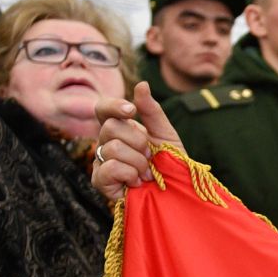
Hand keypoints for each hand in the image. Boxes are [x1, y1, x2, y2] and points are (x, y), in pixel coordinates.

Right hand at [91, 83, 184, 200]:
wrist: (177, 192)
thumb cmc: (170, 163)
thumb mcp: (165, 134)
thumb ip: (151, 111)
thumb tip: (141, 84)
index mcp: (119, 128)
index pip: (103, 109)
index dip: (113, 106)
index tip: (131, 110)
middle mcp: (105, 142)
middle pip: (111, 127)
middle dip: (138, 143)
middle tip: (150, 157)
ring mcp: (100, 162)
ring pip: (112, 148)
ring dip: (138, 163)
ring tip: (146, 173)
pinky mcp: (100, 181)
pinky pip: (108, 168)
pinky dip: (128, 174)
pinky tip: (136, 182)